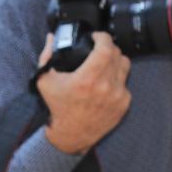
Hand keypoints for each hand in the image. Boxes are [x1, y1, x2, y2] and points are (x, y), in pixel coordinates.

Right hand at [35, 32, 131, 154]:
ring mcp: (118, 95)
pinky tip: (106, 82)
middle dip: (108, 47)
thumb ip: (48, 56)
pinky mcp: (125, 103)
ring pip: (124, 66)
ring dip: (115, 61)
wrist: (71, 134)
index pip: (106, 48)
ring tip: (104, 64)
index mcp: (88, 79)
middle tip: (99, 49)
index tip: (96, 37)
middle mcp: (106, 86)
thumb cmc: (58, 107)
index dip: (103, 37)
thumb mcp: (46, 81)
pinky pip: (125, 82)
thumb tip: (53, 37)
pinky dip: (117, 79)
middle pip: (117, 54)